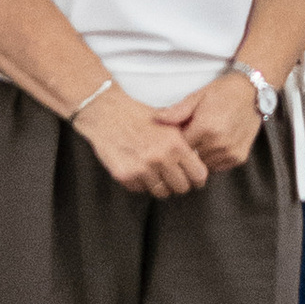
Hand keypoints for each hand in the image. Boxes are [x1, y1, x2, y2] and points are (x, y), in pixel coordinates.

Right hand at [76, 86, 209, 200]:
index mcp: (175, 143)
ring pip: (161, 192)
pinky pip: (140, 189)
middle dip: (179, 183)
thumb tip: (197, 159)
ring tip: (154, 171)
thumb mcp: (167, 120)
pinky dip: (141, 183)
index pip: (198, 174)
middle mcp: (160, 158)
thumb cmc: (136, 112)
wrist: (106, 110)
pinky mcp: (125, 175)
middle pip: (181, 188)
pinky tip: (138, 168)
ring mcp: (142, 168)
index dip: (197, 178)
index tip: (194, 178)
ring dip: (160, 185)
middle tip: (173, 176)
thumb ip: (183, 140)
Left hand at [159, 70, 264, 175]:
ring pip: (205, 165)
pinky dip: (214, 159)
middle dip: (187, 150)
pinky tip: (214, 144)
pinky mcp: (239, 157)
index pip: (180, 147)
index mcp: (205, 128)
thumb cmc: (222, 92)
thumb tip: (156, 119)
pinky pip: (219, 166)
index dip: (176, 143)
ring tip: (203, 140)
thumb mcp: (197, 97)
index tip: (175, 137)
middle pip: (191, 158)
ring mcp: (230, 152)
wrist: (251, 92)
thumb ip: (176, 112)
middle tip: (190, 137)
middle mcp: (218, 143)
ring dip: (201, 156)